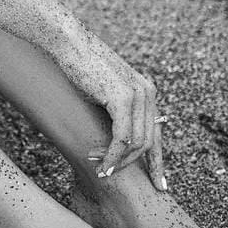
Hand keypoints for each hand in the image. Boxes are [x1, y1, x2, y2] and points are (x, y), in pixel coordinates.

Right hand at [57, 29, 166, 189]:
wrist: (68, 42)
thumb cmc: (80, 64)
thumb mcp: (105, 89)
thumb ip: (117, 109)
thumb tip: (117, 138)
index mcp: (146, 90)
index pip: (157, 132)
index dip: (158, 161)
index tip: (159, 184)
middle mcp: (147, 92)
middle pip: (149, 142)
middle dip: (135, 166)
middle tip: (113, 176)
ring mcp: (136, 95)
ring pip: (136, 143)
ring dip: (118, 161)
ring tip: (101, 169)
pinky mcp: (121, 98)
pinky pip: (122, 138)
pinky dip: (111, 155)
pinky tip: (101, 163)